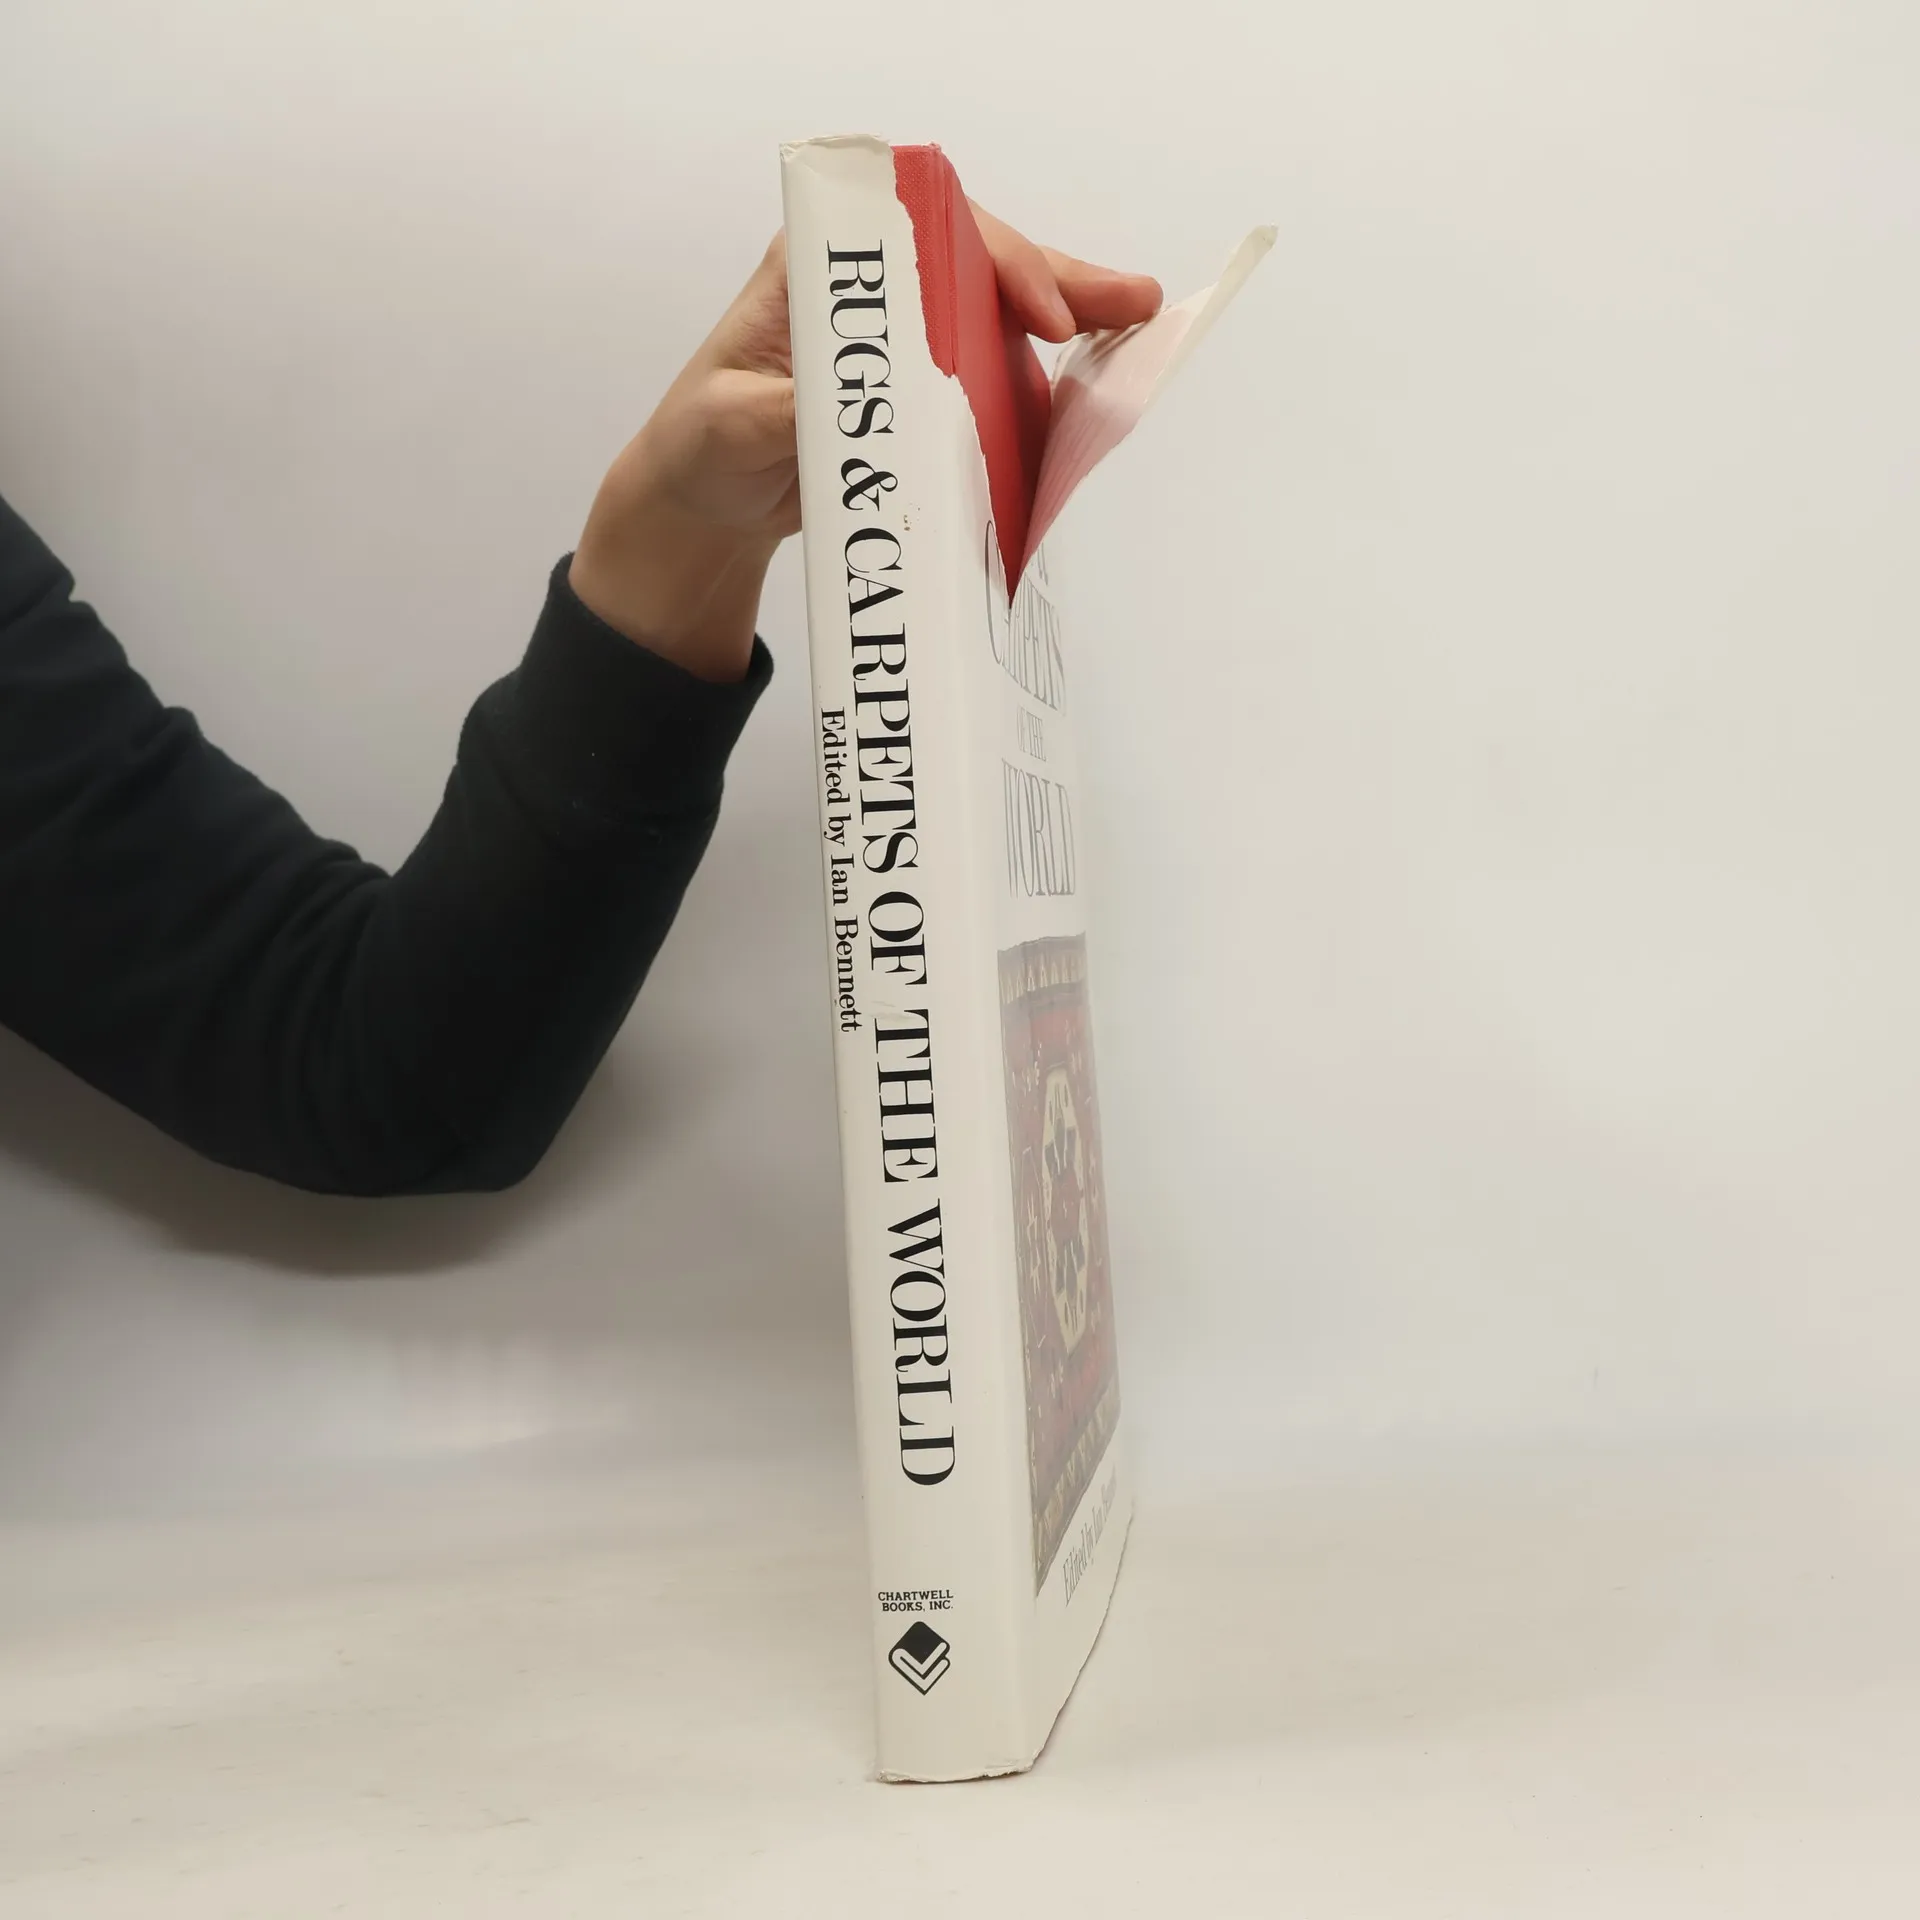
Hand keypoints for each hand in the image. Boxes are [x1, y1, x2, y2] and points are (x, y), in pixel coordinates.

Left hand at [568, 215, 1162, 681]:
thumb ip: (790, 408)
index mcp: (823, 270)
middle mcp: (874, 295)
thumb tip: (855, 405)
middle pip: (981, 268)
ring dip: (1070, 332)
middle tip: (1134, 304)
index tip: (1044, 314)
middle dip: (1062, 284)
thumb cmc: (704, 444)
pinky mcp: (920, 398)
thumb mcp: (730, 425)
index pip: (925, 237)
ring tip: (1136, 342)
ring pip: (998, 320)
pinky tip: (1086, 408)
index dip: (996, 265)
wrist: (706, 504)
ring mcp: (903, 344)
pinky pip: (990, 384)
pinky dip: (1042, 396)